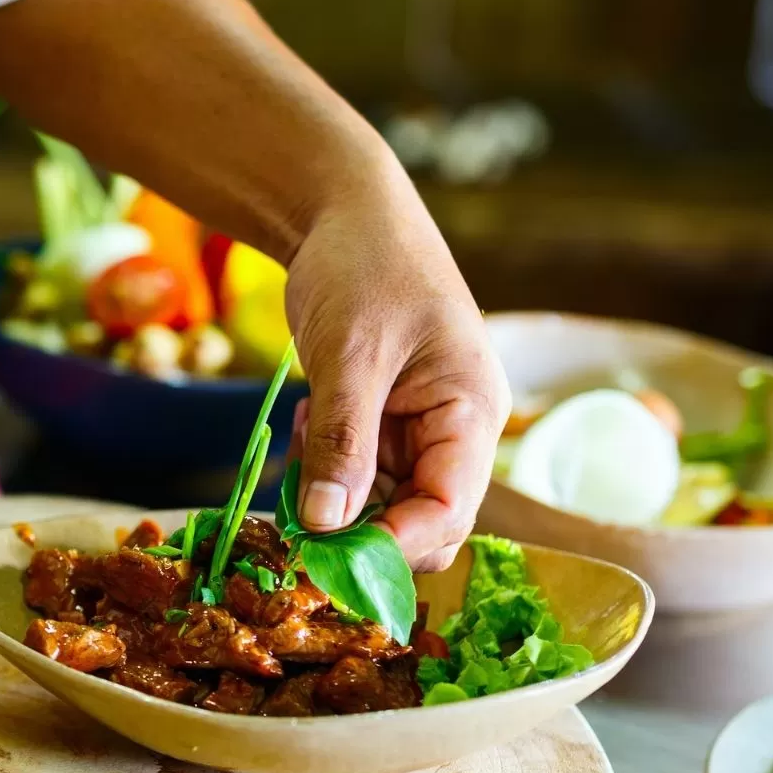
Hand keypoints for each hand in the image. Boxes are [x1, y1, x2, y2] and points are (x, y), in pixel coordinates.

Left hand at [284, 176, 508, 571]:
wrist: (340, 213)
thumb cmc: (363, 266)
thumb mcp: (351, 356)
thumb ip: (344, 443)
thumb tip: (328, 526)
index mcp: (472, 412)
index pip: (449, 510)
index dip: (396, 544)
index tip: (333, 560)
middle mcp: (454, 431)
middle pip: (418, 519)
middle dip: (359, 526)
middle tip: (300, 509)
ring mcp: (417, 429)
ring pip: (380, 503)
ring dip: (334, 491)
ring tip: (310, 427)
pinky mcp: (381, 423)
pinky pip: (355, 474)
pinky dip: (323, 464)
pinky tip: (310, 415)